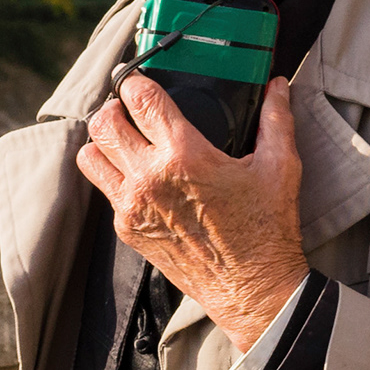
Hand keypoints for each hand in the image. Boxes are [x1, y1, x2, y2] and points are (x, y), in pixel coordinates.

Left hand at [77, 69, 309, 348]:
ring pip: (90, 156)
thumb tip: (278, 85)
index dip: (136, 81)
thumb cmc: (267, 229)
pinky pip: (104, 190)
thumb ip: (276, 119)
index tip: (141, 80)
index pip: (139, 99)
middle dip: (114, 107)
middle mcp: (150, 178)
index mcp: (184, 155)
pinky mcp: (128, 229)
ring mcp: (133, 206)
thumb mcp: (280, 167)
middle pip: (104, 122)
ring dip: (102, 141)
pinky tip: (136, 174)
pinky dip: (113, 176)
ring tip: (124, 138)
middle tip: (130, 108)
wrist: (252, 289)